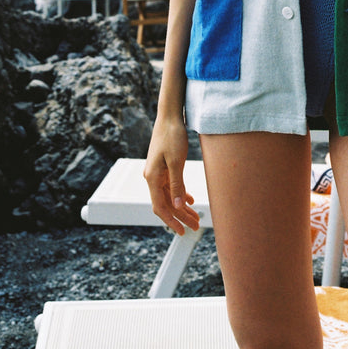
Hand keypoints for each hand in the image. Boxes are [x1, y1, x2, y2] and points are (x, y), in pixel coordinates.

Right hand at [144, 117, 201, 234]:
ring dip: (182, 207)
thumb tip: (179, 205)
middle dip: (180, 217)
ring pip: (170, 196)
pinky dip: (181, 194)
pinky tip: (190, 200)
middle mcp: (152, 177)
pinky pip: (171, 186)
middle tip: (195, 227)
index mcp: (152, 178)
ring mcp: (158, 172)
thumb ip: (177, 184)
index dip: (171, 221)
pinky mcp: (164, 167)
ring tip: (195, 217)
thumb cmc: (172, 136)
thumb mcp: (176, 161)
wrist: (169, 117)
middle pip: (166, 203)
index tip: (181, 232)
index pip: (160, 207)